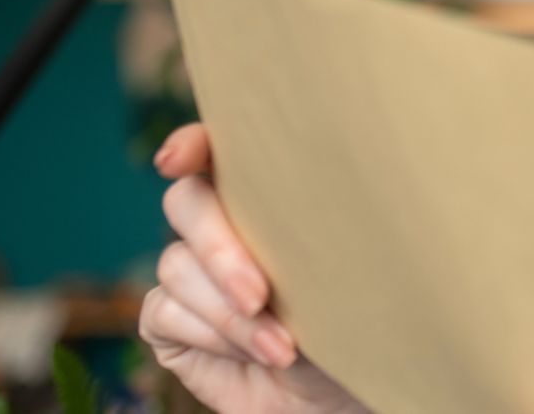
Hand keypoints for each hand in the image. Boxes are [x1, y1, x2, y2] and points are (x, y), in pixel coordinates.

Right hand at [139, 123, 368, 413]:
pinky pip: (166, 313)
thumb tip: (336, 174)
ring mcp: (191, 271)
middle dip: (220, 247)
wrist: (347, 395)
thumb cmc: (366, 321)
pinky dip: (213, 336)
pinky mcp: (170, 322)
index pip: (220, 147)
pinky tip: (259, 355)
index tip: (180, 159)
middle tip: (259, 294)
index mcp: (270, 192)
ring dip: (230, 312)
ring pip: (176, 264)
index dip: (193, 144)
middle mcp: (223, 223)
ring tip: (283, 347)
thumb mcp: (360, 263)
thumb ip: (328, 218)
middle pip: (187, 202)